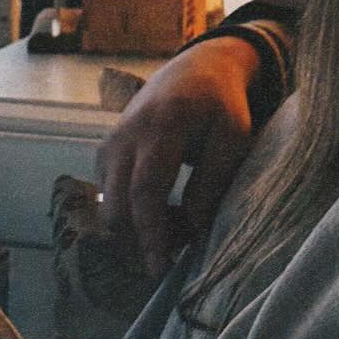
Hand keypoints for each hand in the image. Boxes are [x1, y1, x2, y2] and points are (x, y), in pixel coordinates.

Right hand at [97, 36, 262, 278]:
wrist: (194, 70)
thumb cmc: (220, 104)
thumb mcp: (234, 135)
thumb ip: (214, 180)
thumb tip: (195, 228)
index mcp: (162, 126)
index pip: (147, 189)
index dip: (152, 233)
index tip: (162, 268)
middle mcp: (126, 136)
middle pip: (117, 205)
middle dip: (141, 241)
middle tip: (177, 253)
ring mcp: (110, 144)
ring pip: (109, 206)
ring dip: (137, 229)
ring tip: (178, 225)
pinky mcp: (104, 153)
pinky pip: (108, 197)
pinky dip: (131, 214)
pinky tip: (163, 210)